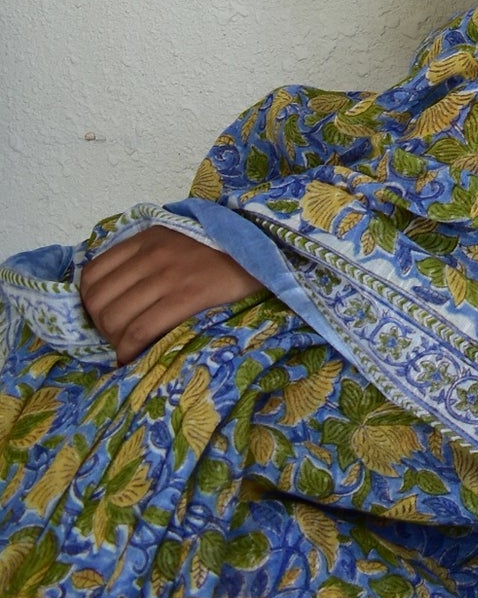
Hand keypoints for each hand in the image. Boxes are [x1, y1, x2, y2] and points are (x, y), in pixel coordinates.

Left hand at [78, 226, 266, 365]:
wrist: (268, 249)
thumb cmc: (224, 251)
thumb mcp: (179, 239)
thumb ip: (149, 255)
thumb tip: (120, 292)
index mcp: (148, 238)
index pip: (93, 274)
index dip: (89, 303)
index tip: (103, 317)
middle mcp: (152, 254)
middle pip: (99, 300)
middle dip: (101, 327)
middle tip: (117, 338)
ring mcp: (169, 275)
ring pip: (116, 317)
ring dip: (114, 342)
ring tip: (127, 349)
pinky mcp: (187, 296)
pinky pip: (140, 330)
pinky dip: (128, 351)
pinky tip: (133, 359)